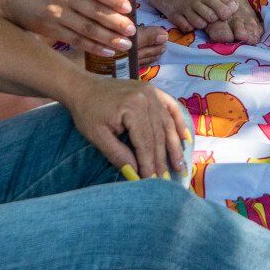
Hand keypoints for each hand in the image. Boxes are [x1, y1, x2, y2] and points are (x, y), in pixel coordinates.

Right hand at [2, 0, 136, 56]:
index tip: (128, 8)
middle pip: (93, 12)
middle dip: (115, 23)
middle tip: (132, 31)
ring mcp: (56, 14)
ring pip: (86, 29)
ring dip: (108, 38)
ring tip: (125, 44)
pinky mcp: (51, 30)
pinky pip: (75, 40)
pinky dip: (93, 46)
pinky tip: (108, 51)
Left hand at [67, 74, 190, 180]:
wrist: (83, 87)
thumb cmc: (87, 112)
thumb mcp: (98, 137)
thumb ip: (118, 155)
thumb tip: (136, 175)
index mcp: (132, 107)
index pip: (145, 142)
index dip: (149, 163)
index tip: (152, 182)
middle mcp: (147, 97)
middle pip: (158, 134)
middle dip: (162, 159)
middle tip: (166, 179)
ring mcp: (152, 92)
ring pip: (167, 124)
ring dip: (174, 146)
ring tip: (180, 165)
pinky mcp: (153, 91)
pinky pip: (171, 108)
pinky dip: (179, 123)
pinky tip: (185, 139)